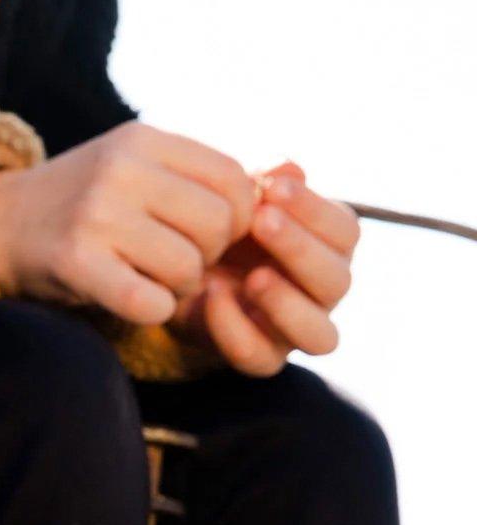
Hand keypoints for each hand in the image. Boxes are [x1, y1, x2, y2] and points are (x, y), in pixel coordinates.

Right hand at [0, 122, 256, 325]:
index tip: (211, 233)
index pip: (233, 178)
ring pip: (187, 265)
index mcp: (143, 139)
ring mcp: (96, 214)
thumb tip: (291, 176)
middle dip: (210, 255)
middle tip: (181, 261)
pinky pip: (149, 299)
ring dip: (180, 286)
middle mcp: (121, 169)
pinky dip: (153, 309)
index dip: (238, 217)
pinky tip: (135, 299)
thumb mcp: (136, 164)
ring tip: (153, 278)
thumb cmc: (83, 202)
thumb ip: (199, 172)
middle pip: (218, 224)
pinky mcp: (76, 261)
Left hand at [175, 162, 360, 375]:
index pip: (345, 231)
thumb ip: (263, 184)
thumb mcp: (238, 202)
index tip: (274, 186)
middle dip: (300, 249)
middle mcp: (323, 293)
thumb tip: (287, 166)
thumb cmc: (225, 231)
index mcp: (330, 248)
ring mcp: (297, 331)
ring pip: (320, 334)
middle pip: (338, 281)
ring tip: (253, 277)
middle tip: (261, 221)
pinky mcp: (263, 358)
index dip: (315, 210)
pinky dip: (237, 329)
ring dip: (287, 303)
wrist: (180, 276)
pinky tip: (213, 296)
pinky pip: (262, 358)